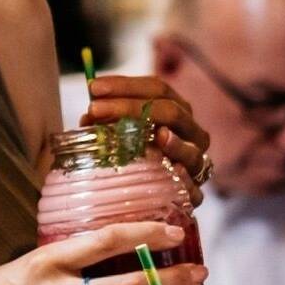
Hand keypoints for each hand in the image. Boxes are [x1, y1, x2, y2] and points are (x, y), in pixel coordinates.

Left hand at [83, 70, 210, 196]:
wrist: (148, 199)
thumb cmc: (132, 158)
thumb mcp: (118, 134)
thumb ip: (107, 121)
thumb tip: (89, 116)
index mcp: (177, 112)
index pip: (158, 89)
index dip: (125, 85)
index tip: (94, 88)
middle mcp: (191, 133)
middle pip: (172, 111)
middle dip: (132, 108)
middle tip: (96, 109)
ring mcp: (195, 164)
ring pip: (192, 149)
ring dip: (174, 142)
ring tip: (160, 136)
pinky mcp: (193, 195)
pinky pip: (193, 188)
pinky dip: (186, 179)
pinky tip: (175, 170)